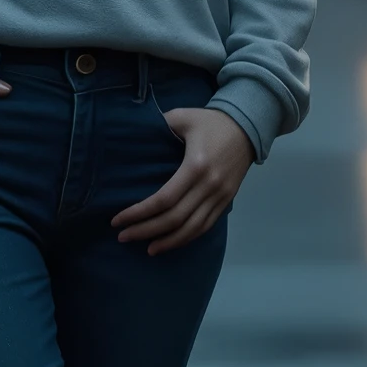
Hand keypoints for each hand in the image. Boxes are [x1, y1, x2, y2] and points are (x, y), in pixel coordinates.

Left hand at [114, 107, 252, 254]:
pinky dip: (187, 238)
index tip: (118, 220)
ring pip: (192, 229)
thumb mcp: (183, 117)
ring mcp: (220, 196)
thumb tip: (134, 134)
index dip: (139, 213)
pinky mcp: (226, 201)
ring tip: (147, 249)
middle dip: (146, 230)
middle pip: (175, 219)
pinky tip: (170, 243)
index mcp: (196, 166)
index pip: (164, 199)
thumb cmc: (211, 122)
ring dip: (168, 242)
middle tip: (123, 237)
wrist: (248, 127)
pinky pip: (205, 226)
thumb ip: (160, 125)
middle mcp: (209, 186)